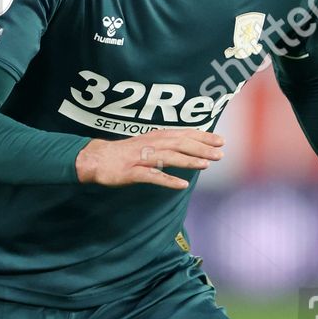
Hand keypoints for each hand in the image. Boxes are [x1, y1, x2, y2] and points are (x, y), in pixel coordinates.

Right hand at [76, 128, 223, 187]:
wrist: (97, 158)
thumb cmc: (124, 153)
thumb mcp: (147, 144)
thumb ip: (166, 145)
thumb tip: (188, 147)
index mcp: (155, 137)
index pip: (183, 134)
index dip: (202, 136)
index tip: (220, 140)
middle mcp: (151, 144)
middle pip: (180, 144)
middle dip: (201, 148)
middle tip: (220, 153)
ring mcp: (141, 158)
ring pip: (169, 157)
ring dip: (189, 161)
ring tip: (206, 165)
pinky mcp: (132, 173)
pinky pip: (152, 176)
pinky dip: (168, 179)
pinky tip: (182, 185)